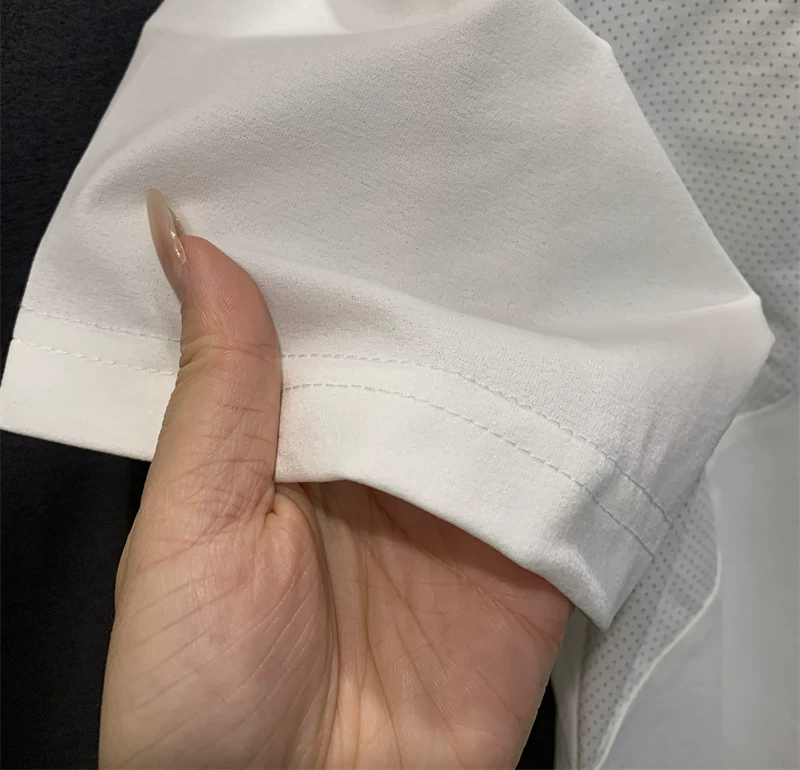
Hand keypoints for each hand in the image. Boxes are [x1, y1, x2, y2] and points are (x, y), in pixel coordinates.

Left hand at [99, 191, 571, 768]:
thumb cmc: (197, 693)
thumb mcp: (185, 527)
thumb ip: (212, 389)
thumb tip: (187, 240)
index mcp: (288, 437)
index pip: (325, 319)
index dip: (340, 250)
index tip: (363, 158)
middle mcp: (376, 457)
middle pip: (420, 346)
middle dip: (438, 277)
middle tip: (467, 170)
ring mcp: (454, 503)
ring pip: (494, 393)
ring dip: (512, 335)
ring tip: (534, 233)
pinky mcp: (525, 556)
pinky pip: (561, 474)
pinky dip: (578, 420)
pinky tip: (588, 348)